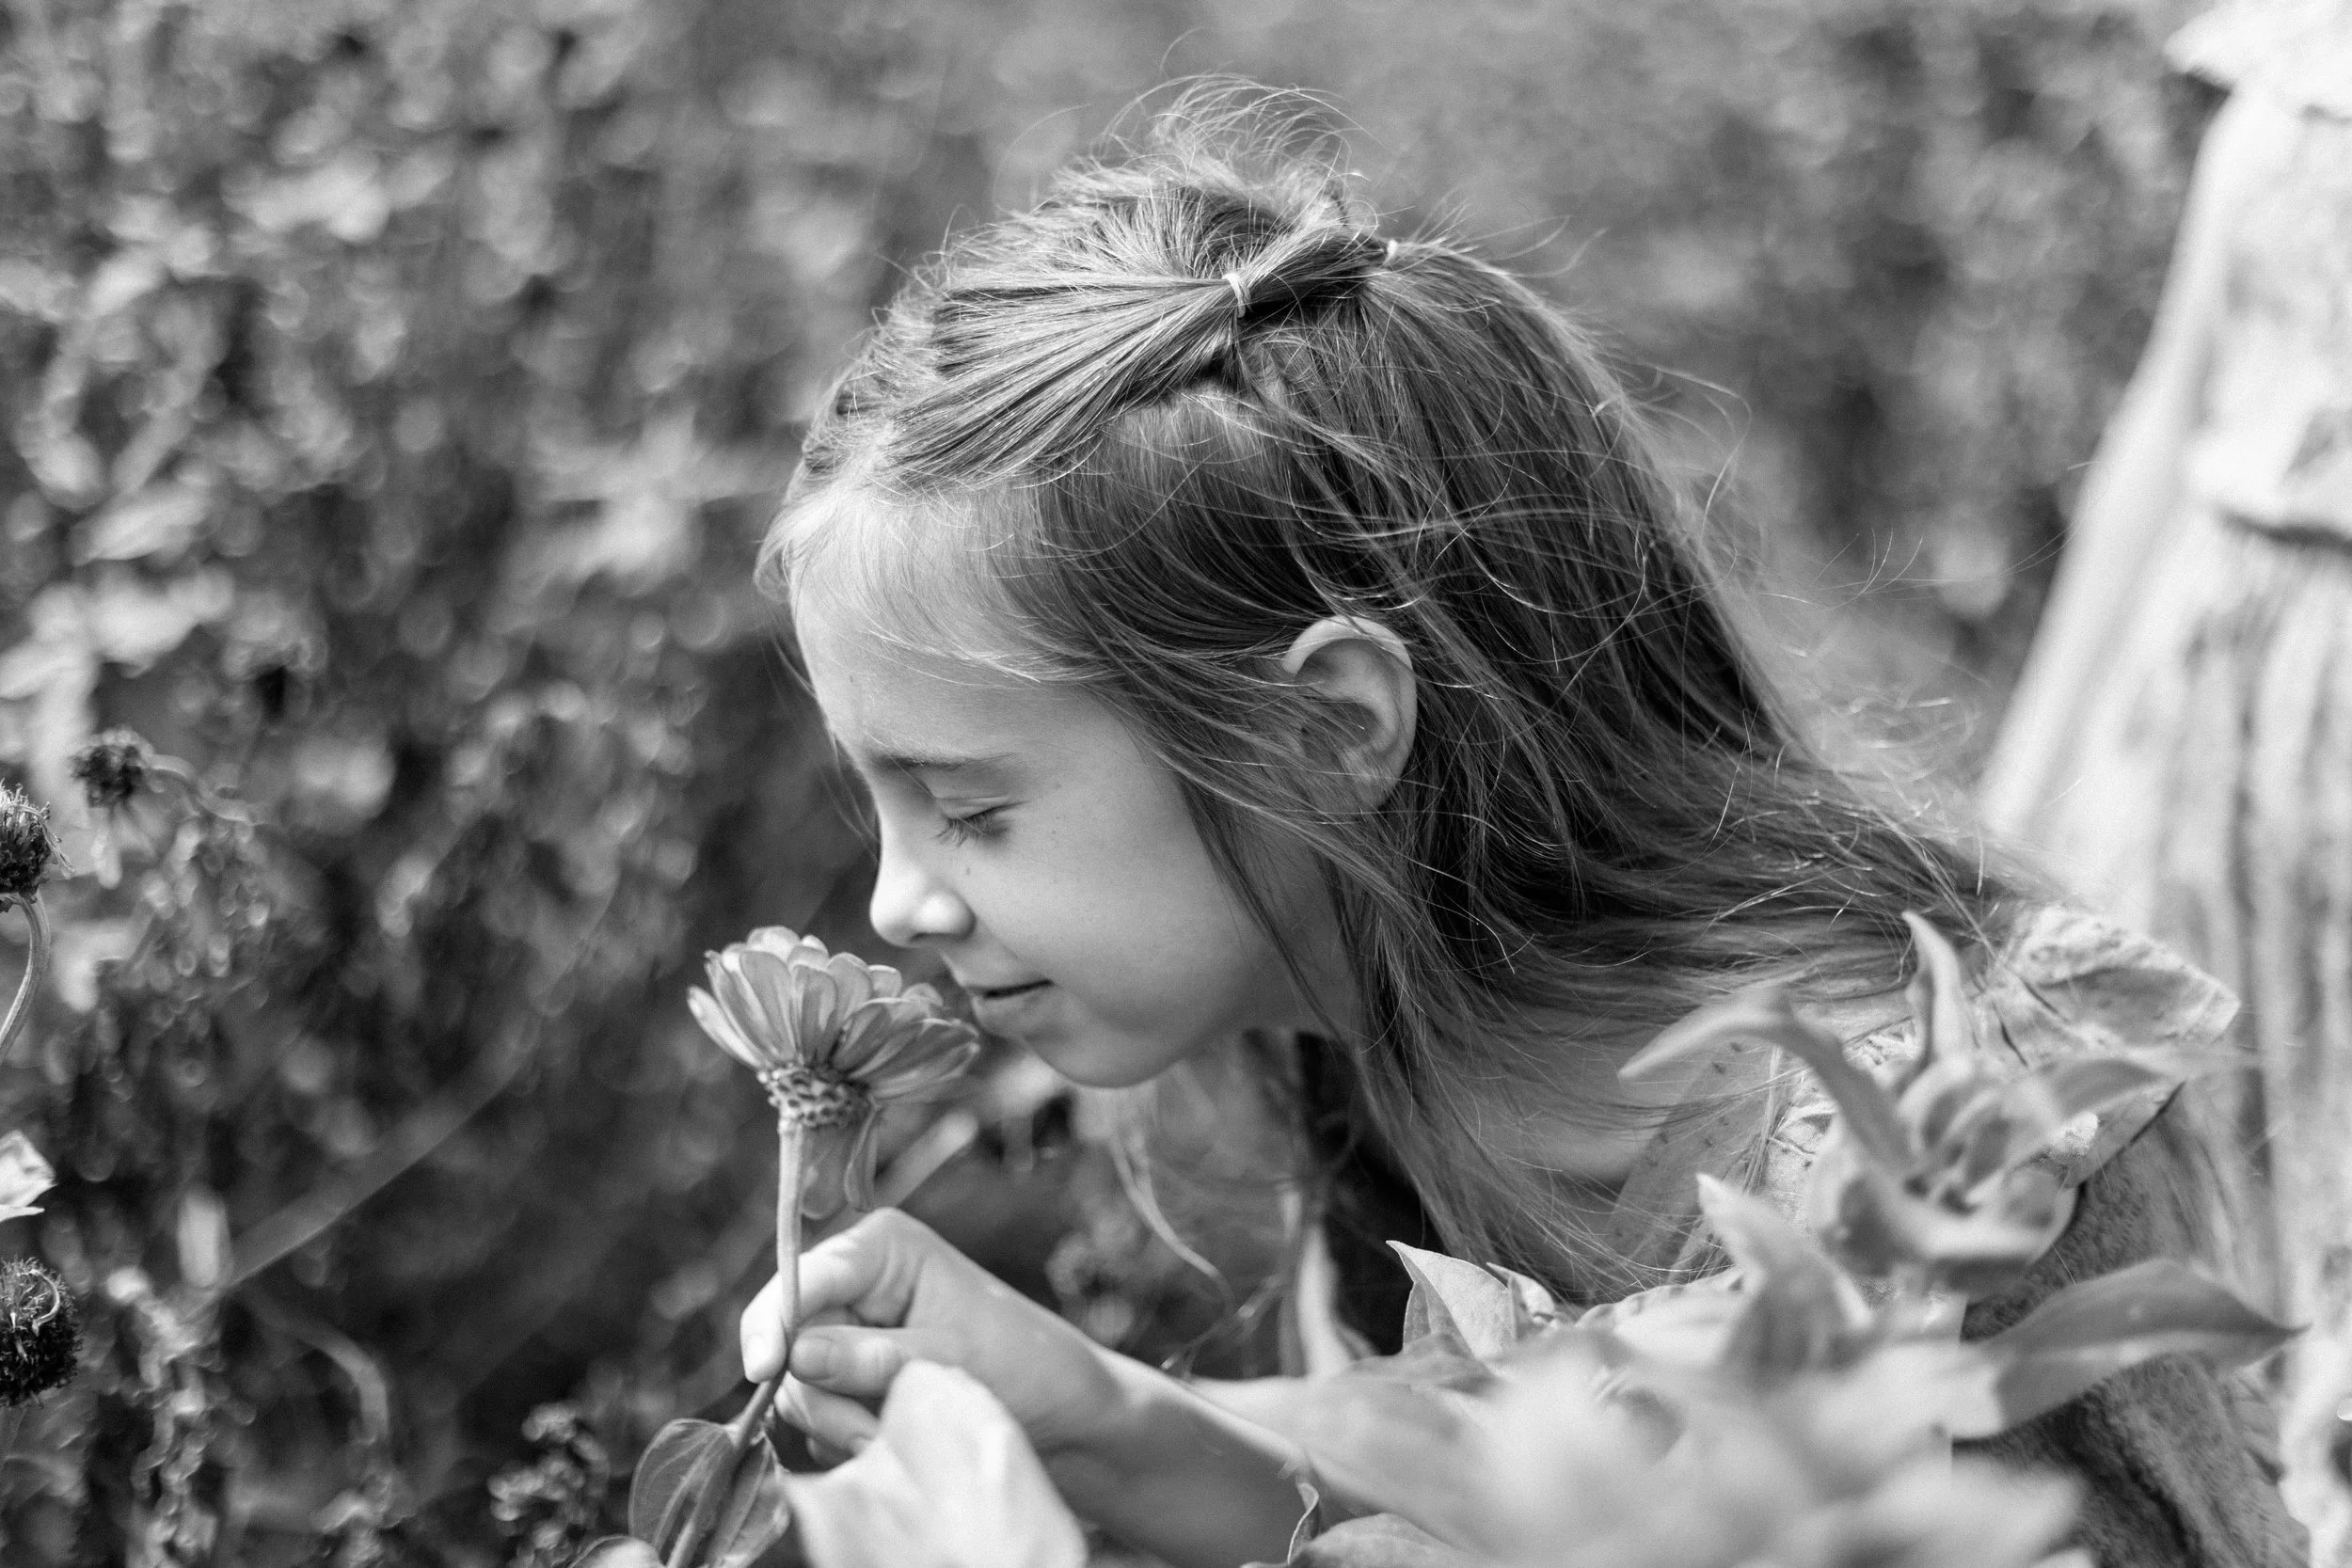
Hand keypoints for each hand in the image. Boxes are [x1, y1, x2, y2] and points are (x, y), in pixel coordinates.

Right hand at [742, 1208, 1126, 1460]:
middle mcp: (855, 1284)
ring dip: (842, 1424)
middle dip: (825, 1394)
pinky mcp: (851, 1382)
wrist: (1061, 1411)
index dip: (772, 1323)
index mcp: (879, 1249)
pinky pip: (819, 1418)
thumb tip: (795, 1356)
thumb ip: (869, 1357)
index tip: (764, 1369)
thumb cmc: (1021, 1361)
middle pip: (789, 1341)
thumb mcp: (948, 1357)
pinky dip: (848, 1438)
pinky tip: (891, 1441)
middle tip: (871, 1432)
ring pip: (800, 1388)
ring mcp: (849, 1335)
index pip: (801, 1279)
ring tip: (896, 1437)